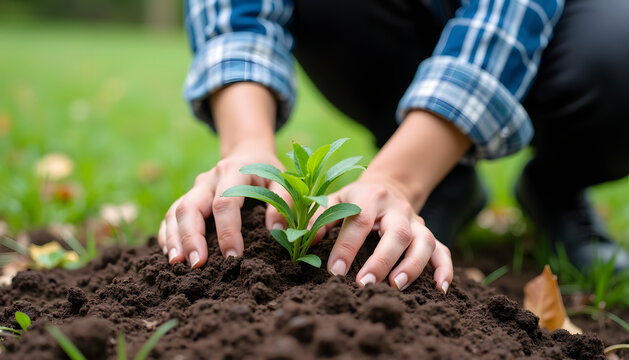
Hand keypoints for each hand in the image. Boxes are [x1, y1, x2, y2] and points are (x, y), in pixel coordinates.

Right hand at [157, 144, 288, 267]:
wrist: (248, 153)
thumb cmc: (268, 172)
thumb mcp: (284, 180)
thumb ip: (285, 203)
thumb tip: (277, 231)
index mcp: (233, 171)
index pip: (225, 203)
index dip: (227, 231)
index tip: (233, 256)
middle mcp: (208, 180)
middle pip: (190, 207)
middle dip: (191, 237)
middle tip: (197, 265)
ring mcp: (194, 189)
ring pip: (175, 212)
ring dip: (174, 239)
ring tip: (178, 265)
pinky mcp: (188, 198)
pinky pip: (170, 217)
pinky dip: (166, 236)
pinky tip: (171, 256)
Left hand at [322, 174, 452, 292]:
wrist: (384, 188)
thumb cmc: (351, 201)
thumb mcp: (332, 199)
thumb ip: (316, 216)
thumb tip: (306, 239)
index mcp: (370, 196)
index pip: (360, 221)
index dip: (347, 247)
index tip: (335, 271)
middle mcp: (397, 208)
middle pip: (398, 233)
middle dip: (382, 260)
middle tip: (365, 284)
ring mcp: (416, 222)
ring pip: (424, 242)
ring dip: (413, 266)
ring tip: (396, 287)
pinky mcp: (428, 235)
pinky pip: (443, 251)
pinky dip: (444, 269)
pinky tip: (440, 289)